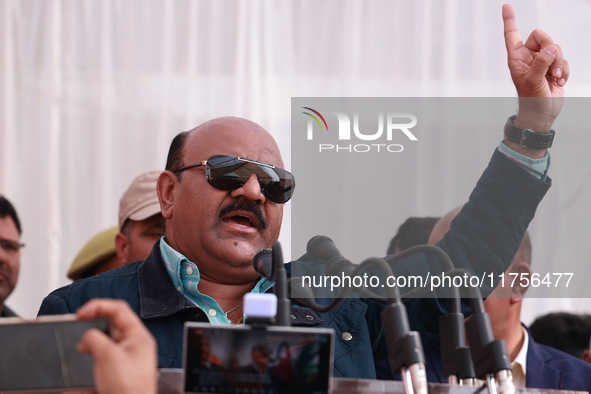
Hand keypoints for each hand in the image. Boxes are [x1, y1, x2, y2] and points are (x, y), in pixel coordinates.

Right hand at [76, 299, 156, 393]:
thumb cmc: (129, 389)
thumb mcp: (108, 356)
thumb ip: (95, 339)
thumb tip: (87, 336)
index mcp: (138, 336)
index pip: (119, 309)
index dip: (98, 306)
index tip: (81, 313)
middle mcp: (133, 346)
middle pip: (110, 325)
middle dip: (92, 327)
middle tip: (78, 332)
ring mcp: (125, 360)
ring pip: (103, 343)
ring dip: (89, 345)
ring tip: (81, 351)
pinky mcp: (115, 374)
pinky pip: (99, 361)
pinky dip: (89, 361)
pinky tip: (82, 368)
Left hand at [502, 4, 568, 134]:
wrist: (542, 113)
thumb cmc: (531, 100)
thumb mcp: (533, 81)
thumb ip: (541, 63)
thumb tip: (551, 49)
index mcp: (516, 58)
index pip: (512, 35)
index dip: (510, 20)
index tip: (506, 6)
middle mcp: (528, 57)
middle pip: (542, 36)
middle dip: (550, 48)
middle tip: (550, 65)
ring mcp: (542, 61)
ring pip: (556, 48)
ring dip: (559, 64)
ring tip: (555, 78)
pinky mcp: (554, 67)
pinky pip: (564, 60)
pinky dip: (564, 71)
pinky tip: (559, 82)